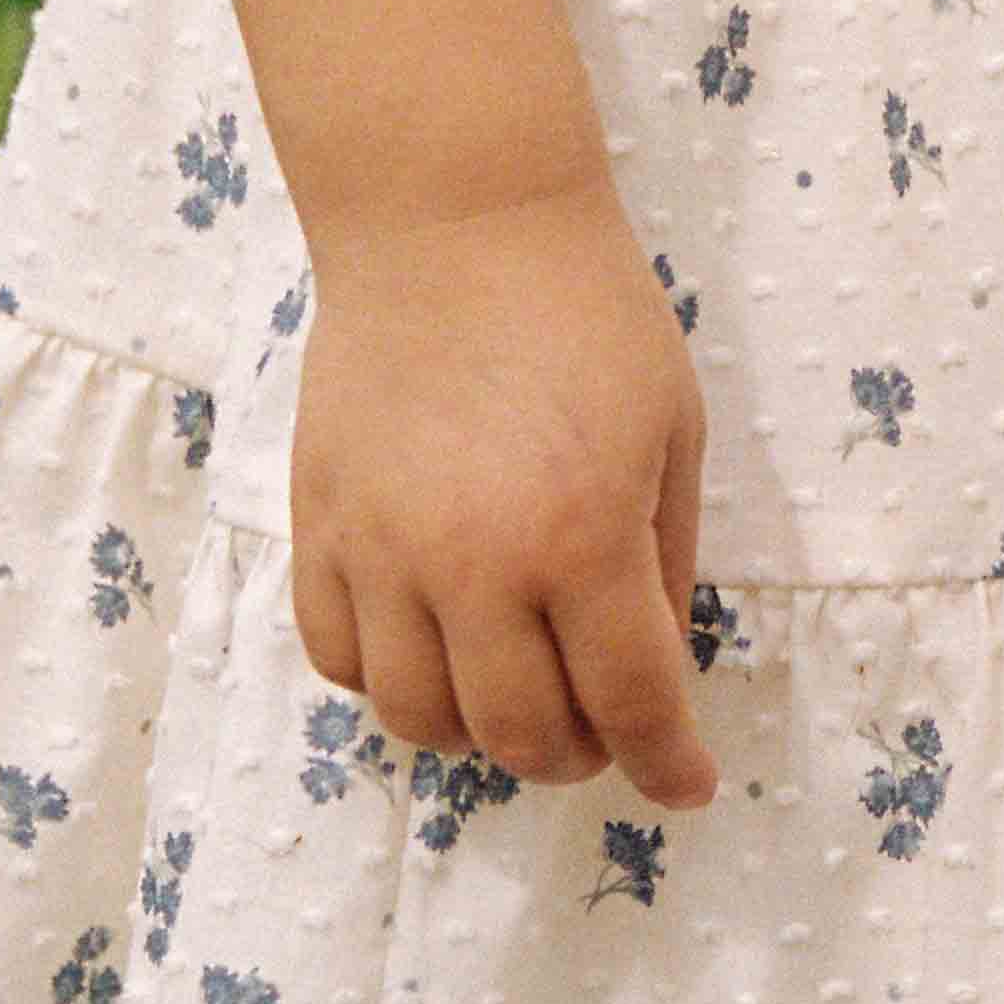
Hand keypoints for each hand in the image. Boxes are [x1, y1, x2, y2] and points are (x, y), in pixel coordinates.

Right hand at [285, 172, 717, 808]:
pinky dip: (388, 684)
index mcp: (583, 538)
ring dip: (480, 734)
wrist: (453, 218)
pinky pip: (338, 657)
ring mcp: (381, 551)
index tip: (686, 785)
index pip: (631, 703)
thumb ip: (665, 563)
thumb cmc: (587, 312)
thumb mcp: (672, 432)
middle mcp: (474, 564)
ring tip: (517, 696)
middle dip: (579, 756)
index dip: (668, 764)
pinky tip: (433, 654)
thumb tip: (654, 668)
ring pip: (420, 719)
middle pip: (521, 733)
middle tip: (604, 732)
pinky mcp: (316, 525)